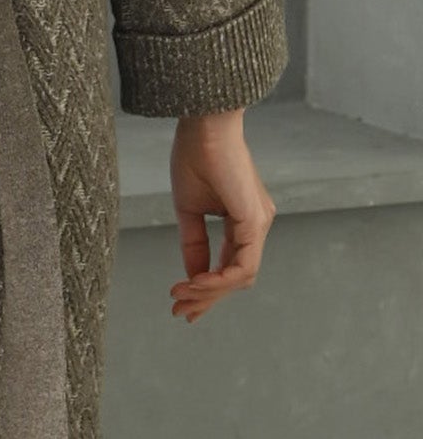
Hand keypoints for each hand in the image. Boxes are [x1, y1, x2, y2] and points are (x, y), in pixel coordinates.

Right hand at [167, 108, 276, 323]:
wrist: (202, 125)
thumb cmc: (194, 155)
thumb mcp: (189, 209)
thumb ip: (193, 242)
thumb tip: (191, 274)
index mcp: (243, 220)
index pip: (230, 266)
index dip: (206, 289)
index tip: (180, 303)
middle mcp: (257, 225)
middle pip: (237, 277)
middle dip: (207, 299)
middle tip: (180, 313)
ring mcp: (259, 223)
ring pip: (241, 277)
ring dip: (209, 293)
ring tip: (180, 297)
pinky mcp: (254, 220)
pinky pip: (242, 265)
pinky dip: (218, 280)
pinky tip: (194, 283)